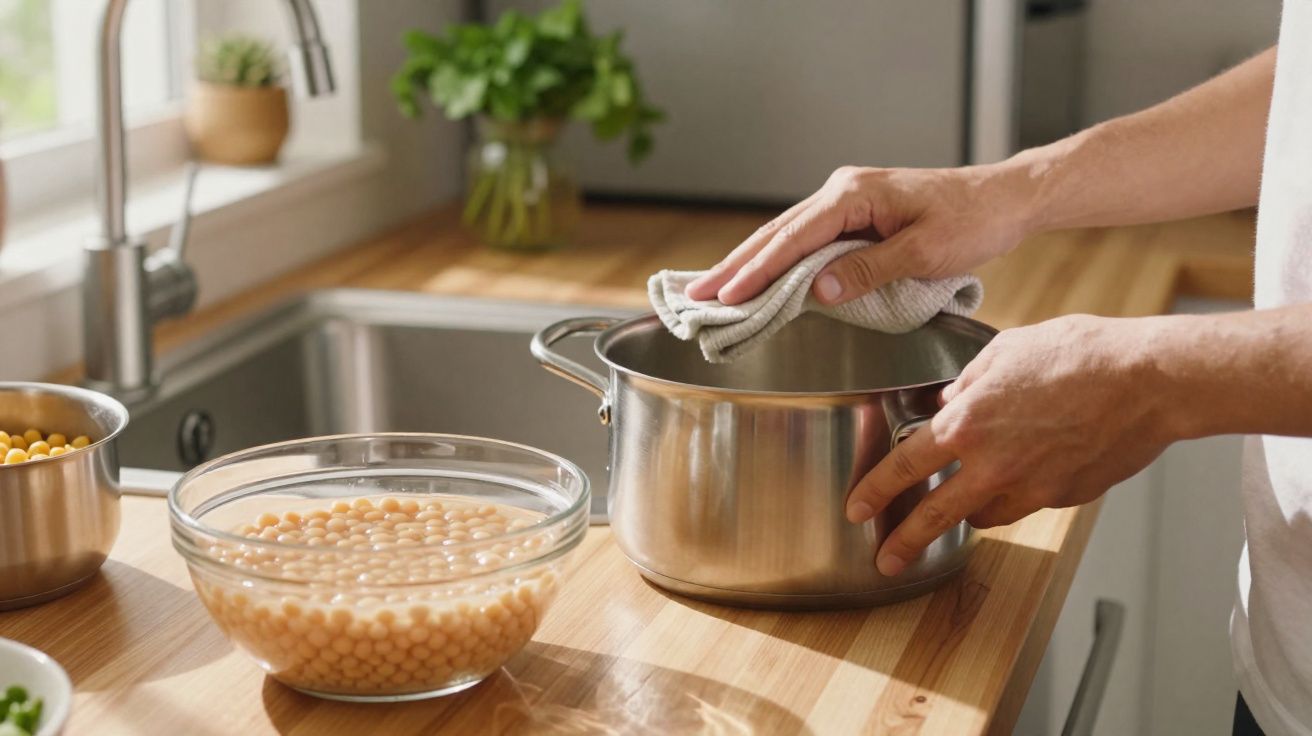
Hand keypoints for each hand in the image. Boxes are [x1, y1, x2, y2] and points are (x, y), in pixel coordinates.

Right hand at [685, 164, 1035, 305]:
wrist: (1003, 199)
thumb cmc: (972, 221)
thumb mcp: (923, 253)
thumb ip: (868, 272)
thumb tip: (819, 292)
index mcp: (854, 195)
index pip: (793, 239)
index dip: (757, 271)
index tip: (726, 297)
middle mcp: (842, 191)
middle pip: (776, 234)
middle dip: (735, 266)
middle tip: (694, 295)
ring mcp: (846, 201)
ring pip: (786, 236)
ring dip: (749, 264)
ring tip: (712, 290)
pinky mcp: (855, 215)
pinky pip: (805, 240)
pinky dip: (777, 260)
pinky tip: (758, 277)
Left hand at [846, 315, 1174, 576]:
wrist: (1148, 381)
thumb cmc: (1080, 354)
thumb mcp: (1006, 350)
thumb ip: (968, 381)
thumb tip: (948, 400)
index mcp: (968, 423)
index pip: (905, 464)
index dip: (875, 489)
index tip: (857, 509)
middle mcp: (993, 464)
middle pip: (934, 514)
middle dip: (904, 541)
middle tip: (886, 559)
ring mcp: (1031, 486)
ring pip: (983, 514)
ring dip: (966, 513)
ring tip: (956, 511)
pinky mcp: (1064, 496)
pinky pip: (1024, 504)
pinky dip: (1011, 499)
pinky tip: (1014, 483)